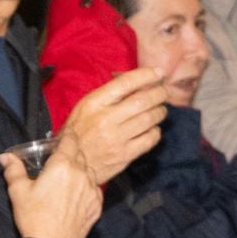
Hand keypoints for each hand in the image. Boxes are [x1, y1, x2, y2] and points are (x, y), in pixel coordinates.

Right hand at [5, 134, 103, 237]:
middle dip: (72, 153)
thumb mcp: (18, 191)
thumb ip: (14, 169)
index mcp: (62, 166)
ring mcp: (91, 190)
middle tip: (62, 157)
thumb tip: (6, 157)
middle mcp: (81, 174)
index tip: (64, 135)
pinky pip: (94, 189)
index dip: (67, 136)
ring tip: (68, 176)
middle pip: (80, 154)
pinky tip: (76, 193)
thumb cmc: (33, 217)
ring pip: (89, 171)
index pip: (70, 141)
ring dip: (80, 169)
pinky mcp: (96, 205)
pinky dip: (86, 186)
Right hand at [60, 68, 168, 183]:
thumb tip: (136, 83)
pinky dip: (155, 132)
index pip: (125, 83)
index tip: (158, 73)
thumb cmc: (79, 132)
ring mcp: (116, 139)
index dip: (146, 76)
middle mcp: (106, 119)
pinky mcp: (124, 156)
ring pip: (149, 119)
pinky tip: (153, 128)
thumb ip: (109, 95)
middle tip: (164, 92)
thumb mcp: (86, 107)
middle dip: (159, 93)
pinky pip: (149, 140)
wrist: (72, 164)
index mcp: (94, 104)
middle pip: (142, 101)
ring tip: (161, 109)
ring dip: (160, 112)